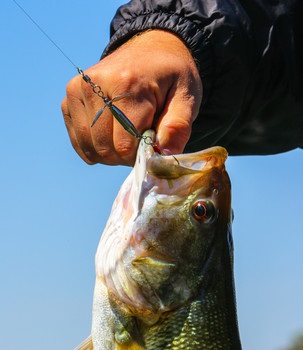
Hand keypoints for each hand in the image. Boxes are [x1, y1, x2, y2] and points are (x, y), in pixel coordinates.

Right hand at [61, 30, 201, 164]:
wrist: (150, 50)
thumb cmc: (170, 77)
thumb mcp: (186, 98)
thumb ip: (177, 128)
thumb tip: (161, 157)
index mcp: (126, 84)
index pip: (123, 145)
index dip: (139, 156)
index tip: (152, 145)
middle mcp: (94, 85)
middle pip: (103, 148)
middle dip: (124, 156)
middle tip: (140, 141)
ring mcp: (77, 90)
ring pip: (89, 148)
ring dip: (110, 153)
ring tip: (127, 136)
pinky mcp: (69, 98)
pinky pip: (78, 141)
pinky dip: (95, 147)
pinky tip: (111, 134)